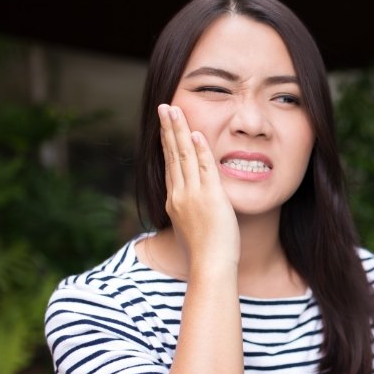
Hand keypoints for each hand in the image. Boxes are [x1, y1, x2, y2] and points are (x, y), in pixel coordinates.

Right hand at [158, 104, 239, 270]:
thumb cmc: (204, 255)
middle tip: (164, 107)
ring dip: (179, 130)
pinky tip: (196, 133)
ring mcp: (193, 195)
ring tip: (174, 110)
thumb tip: (191, 213)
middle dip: (168, 129)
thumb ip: (189, 215)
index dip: (167, 144)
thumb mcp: (191, 231)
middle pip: (172, 155)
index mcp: (174, 202)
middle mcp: (179, 195)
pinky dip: (200, 150)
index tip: (166, 126)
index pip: (170, 166)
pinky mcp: (210, 198)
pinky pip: (204, 169)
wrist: (209, 267)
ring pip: (184, 156)